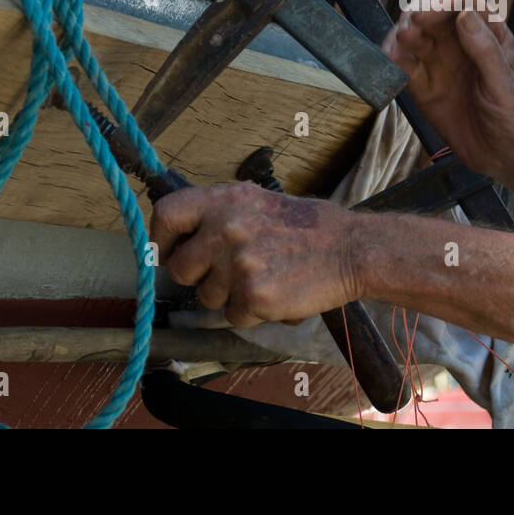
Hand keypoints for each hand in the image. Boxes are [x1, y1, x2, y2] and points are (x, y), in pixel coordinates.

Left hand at [150, 182, 359, 327]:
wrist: (352, 249)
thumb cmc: (310, 227)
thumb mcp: (260, 201)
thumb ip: (221, 215)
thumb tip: (182, 238)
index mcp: (226, 199)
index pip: (167, 214)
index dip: (161, 240)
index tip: (169, 254)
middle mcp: (226, 227)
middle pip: (180, 269)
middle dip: (199, 278)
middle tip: (229, 273)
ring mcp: (238, 262)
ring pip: (206, 297)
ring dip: (229, 296)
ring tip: (264, 278)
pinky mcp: (253, 294)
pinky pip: (233, 316)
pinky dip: (252, 312)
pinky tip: (277, 293)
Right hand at [381, 0, 513, 183]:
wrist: (510, 156)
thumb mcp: (507, 85)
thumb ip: (486, 50)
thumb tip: (465, 14)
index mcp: (488, 34)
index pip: (464, 3)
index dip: (445, 2)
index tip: (430, 13)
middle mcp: (461, 43)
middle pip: (433, 14)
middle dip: (419, 14)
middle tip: (412, 27)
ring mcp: (440, 64)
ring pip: (414, 36)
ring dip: (403, 35)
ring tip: (400, 44)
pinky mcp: (424, 87)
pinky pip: (404, 67)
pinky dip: (393, 61)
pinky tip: (390, 62)